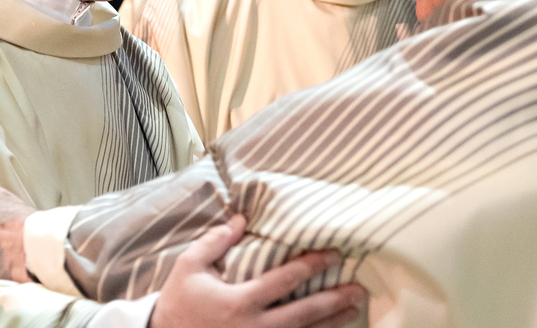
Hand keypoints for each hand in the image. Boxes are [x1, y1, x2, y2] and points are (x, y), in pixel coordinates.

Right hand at [150, 215, 365, 327]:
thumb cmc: (179, 302)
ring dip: (332, 323)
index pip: (286, 280)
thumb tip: (240, 219)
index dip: (313, 265)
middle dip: (334, 299)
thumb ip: (215, 241)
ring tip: (353, 310)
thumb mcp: (190, 266)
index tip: (334, 254)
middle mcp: (256, 327)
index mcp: (240, 301)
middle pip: (305, 313)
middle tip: (358, 287)